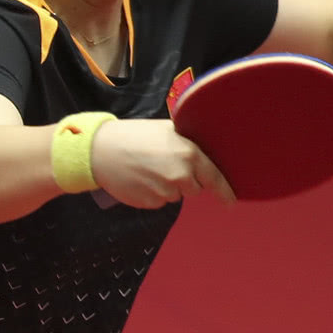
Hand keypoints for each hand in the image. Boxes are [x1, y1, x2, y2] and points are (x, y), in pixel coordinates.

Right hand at [90, 118, 235, 209]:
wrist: (101, 150)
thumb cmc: (134, 136)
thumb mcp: (166, 130)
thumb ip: (188, 143)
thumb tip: (204, 155)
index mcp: (188, 154)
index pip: (214, 177)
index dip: (224, 191)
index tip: (231, 202)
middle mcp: (180, 175)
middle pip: (194, 188)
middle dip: (185, 180)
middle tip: (164, 163)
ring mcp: (165, 191)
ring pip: (175, 195)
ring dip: (167, 186)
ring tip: (148, 168)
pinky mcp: (150, 203)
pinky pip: (159, 201)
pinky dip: (153, 192)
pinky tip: (140, 178)